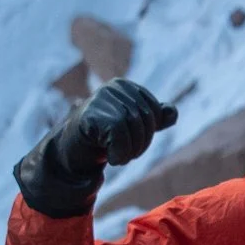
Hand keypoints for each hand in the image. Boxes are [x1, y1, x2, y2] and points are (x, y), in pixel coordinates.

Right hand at [14, 80, 177, 218]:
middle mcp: (114, 87)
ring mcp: (101, 98)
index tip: (133, 142)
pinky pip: (119, 133)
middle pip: (145, 119)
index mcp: (126, 86)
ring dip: (130, 151)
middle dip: (141, 144)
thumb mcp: (132, 127)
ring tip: (117, 155)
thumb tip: (173, 112)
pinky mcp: (91, 114)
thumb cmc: (102, 137)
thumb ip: (154, 119)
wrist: (71, 150)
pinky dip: (120, 153)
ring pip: (134, 127)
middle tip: (125, 153)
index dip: (150, 132)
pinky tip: (110, 158)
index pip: (154, 110)